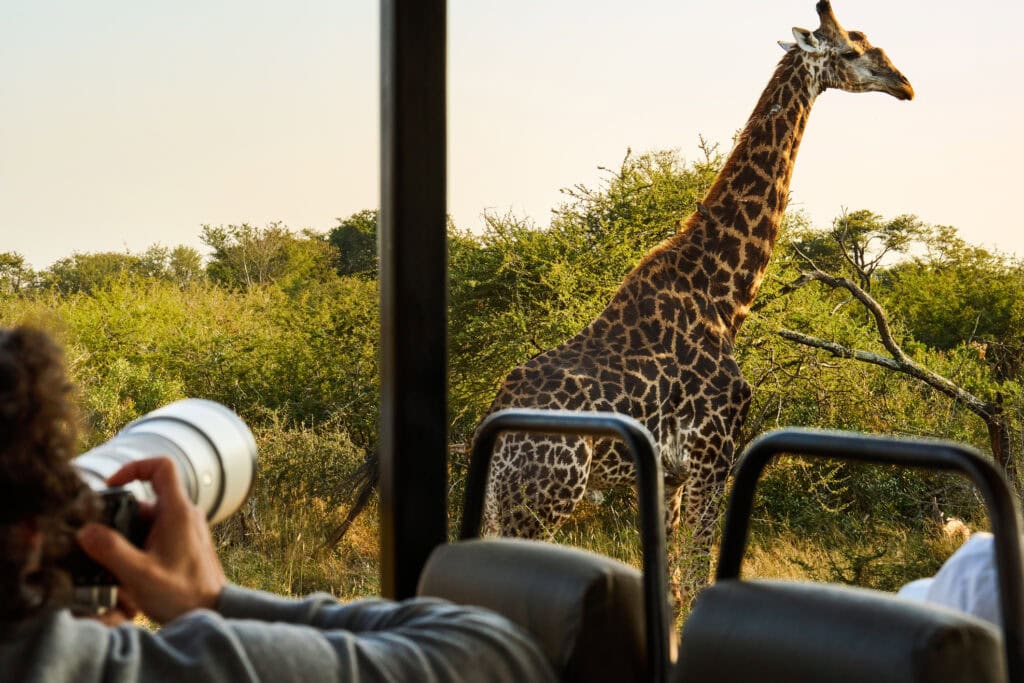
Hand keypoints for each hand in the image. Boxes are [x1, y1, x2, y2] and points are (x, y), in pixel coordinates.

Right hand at [76, 457, 226, 624]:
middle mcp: (185, 514)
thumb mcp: (139, 574)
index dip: (134, 467)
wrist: (212, 612)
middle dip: (121, 517)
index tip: (112, 485)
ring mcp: (187, 529)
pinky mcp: (186, 543)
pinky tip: (129, 570)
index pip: (161, 466)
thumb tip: (86, 531)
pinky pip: (158, 534)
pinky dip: (140, 545)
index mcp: (177, 511)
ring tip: (114, 564)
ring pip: (150, 520)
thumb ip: (110, 550)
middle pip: (147, 500)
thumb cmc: (182, 594)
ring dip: (129, 537)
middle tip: (101, 540)